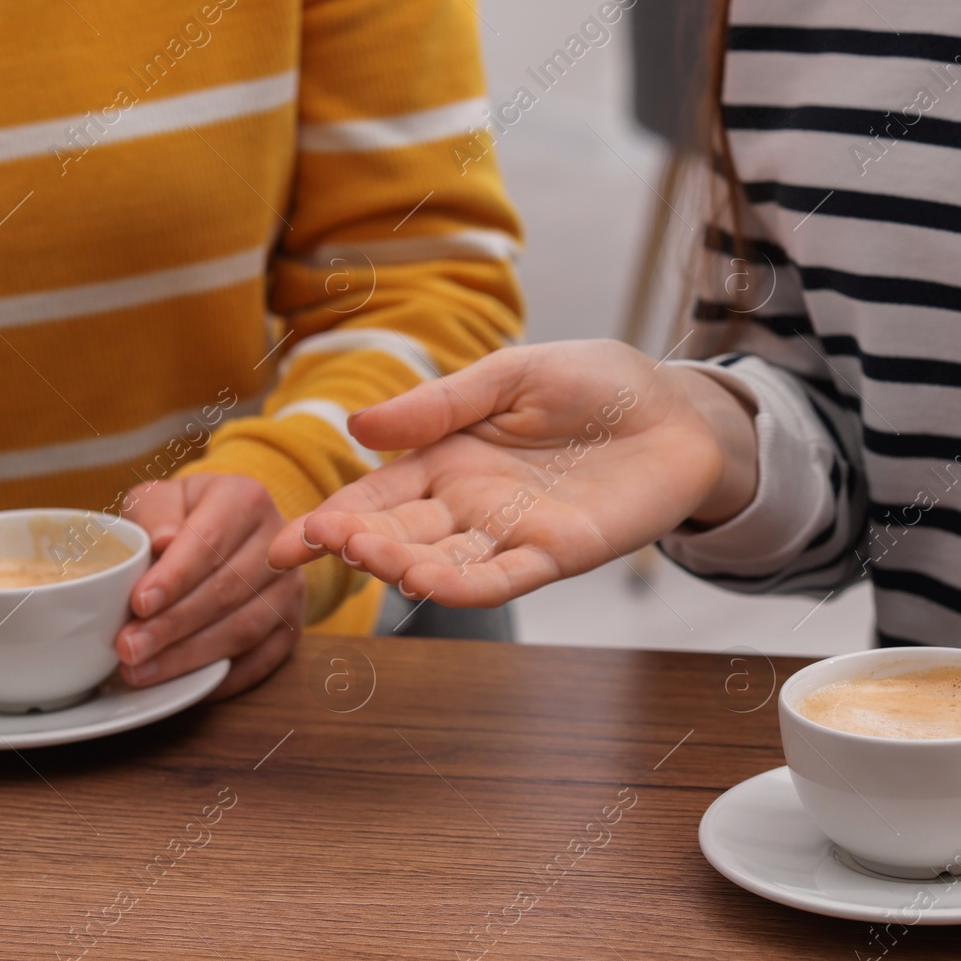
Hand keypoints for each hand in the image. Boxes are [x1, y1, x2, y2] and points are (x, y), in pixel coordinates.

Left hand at [118, 474, 301, 699]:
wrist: (226, 530)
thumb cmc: (182, 516)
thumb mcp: (159, 499)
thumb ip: (154, 513)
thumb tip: (161, 542)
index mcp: (244, 499)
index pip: (210, 540)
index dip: (175, 576)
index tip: (139, 604)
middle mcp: (279, 541)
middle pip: (227, 590)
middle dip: (173, 625)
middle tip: (128, 648)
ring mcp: (291, 586)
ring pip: (244, 628)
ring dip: (190, 656)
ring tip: (141, 671)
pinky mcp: (292, 623)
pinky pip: (263, 659)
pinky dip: (223, 677)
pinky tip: (185, 685)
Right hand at [266, 340, 758, 605]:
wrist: (676, 410)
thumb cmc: (595, 384)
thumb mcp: (511, 376)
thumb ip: (440, 405)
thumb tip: (359, 426)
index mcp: (445, 458)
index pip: (373, 497)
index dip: (328, 521)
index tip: (284, 544)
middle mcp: (468, 504)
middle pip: (398, 534)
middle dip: (358, 543)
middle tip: (323, 542)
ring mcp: (509, 533)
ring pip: (443, 561)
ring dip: (404, 566)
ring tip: (372, 557)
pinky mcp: (555, 553)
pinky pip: (504, 577)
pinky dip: (467, 585)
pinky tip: (431, 584)